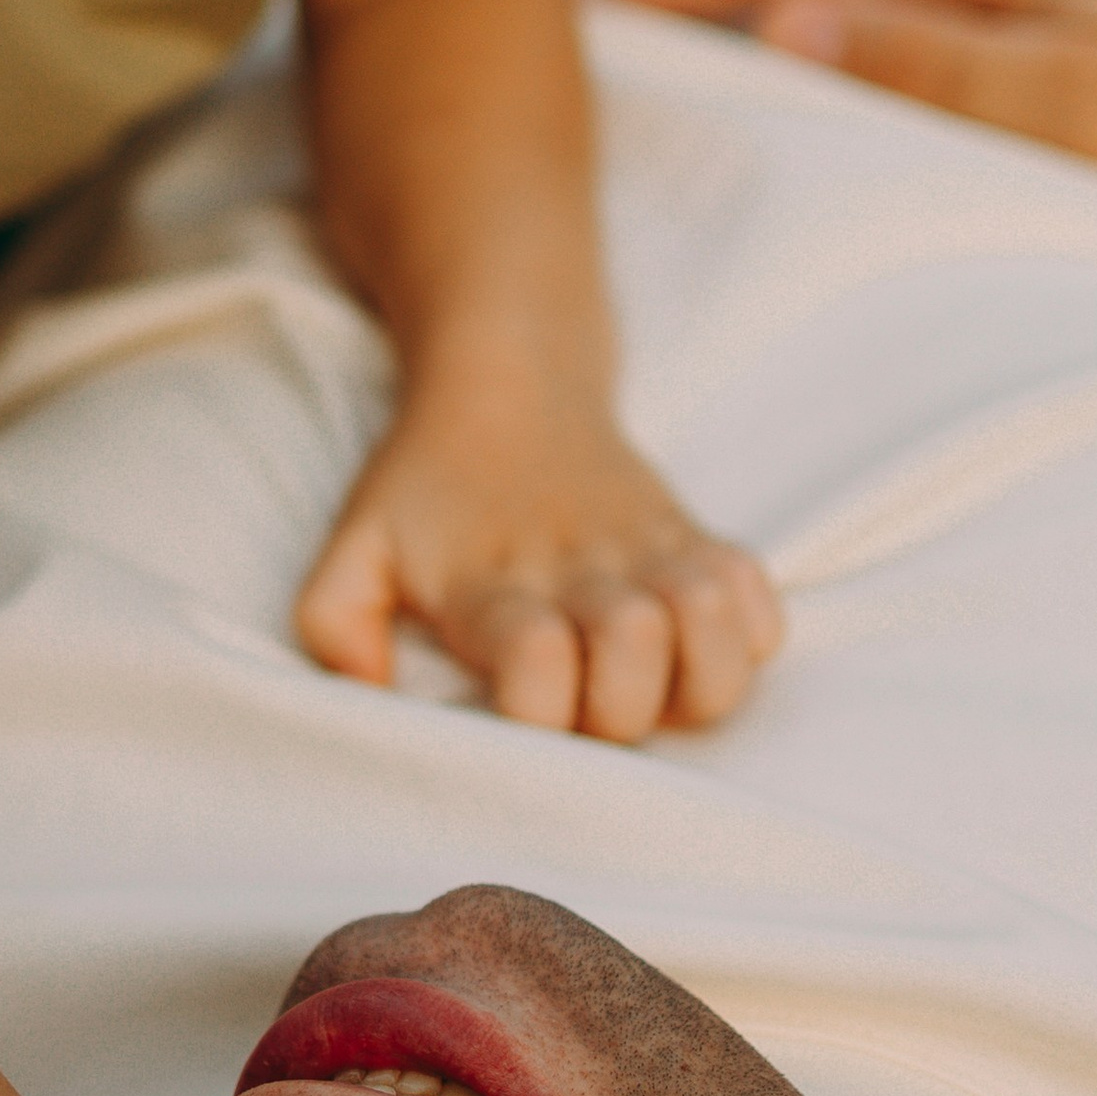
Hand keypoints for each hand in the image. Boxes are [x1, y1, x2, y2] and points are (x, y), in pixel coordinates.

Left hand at [296, 381, 781, 737]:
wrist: (508, 377)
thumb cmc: (428, 484)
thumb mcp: (353, 545)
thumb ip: (335, 625)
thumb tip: (368, 692)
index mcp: (491, 584)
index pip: (535, 662)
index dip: (535, 711)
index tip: (515, 718)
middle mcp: (579, 569)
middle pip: (636, 650)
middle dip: (617, 711)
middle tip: (585, 708)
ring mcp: (649, 552)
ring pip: (715, 631)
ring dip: (693, 681)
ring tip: (653, 686)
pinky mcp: (698, 539)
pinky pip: (761, 604)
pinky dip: (746, 639)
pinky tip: (693, 646)